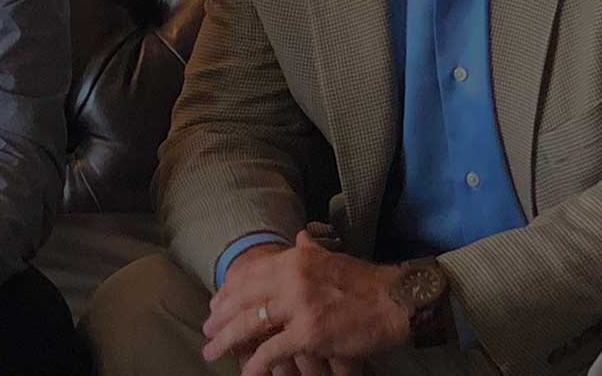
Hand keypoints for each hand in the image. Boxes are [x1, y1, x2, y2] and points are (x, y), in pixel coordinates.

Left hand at [203, 231, 409, 375]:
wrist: (394, 300)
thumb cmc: (365, 282)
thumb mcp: (332, 257)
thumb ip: (309, 250)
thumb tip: (298, 238)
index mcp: (295, 259)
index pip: (250, 275)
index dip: (228, 292)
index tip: (214, 305)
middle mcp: (291, 278)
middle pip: (243, 299)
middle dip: (220, 317)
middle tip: (206, 331)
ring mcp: (298, 306)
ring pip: (250, 325)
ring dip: (226, 341)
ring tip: (212, 352)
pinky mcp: (308, 333)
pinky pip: (272, 351)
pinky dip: (255, 364)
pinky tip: (246, 373)